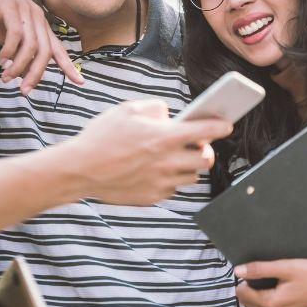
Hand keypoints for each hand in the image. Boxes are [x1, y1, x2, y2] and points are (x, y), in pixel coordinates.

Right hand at [0, 0, 82, 93]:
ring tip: (7, 77)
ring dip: (19, 66)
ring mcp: (26, 11)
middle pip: (45, 52)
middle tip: (24, 91)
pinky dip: (9, 50)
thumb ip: (19, 55)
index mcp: (41, 27)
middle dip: (36, 74)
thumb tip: (25, 77)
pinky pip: (15, 33)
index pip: (58, 50)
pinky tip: (1, 60)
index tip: (80, 82)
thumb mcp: (9, 38)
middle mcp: (38, 19)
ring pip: (31, 45)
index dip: (69, 66)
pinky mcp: (10, 7)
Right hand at [64, 100, 231, 205]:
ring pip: (191, 176)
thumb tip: (169, 115)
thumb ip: (155, 108)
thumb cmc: (101, 136)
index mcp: (164, 137)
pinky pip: (172, 188)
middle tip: (196, 143)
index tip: (227, 124)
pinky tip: (156, 169)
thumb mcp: (127, 110)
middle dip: (206, 150)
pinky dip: (171, 179)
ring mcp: (160, 183)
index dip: (221, 126)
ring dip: (189, 165)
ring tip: (175, 156)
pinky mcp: (152, 197)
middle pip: (206, 159)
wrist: (79, 170)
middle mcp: (167, 162)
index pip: (205, 132)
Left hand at [234, 260, 306, 306]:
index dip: (241, 284)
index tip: (246, 274)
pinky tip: (271, 302)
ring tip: (259, 290)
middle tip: (252, 280)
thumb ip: (260, 269)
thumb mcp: (285, 267)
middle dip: (246, 295)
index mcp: (273, 303)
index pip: (244, 296)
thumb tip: (239, 271)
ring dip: (254, 306)